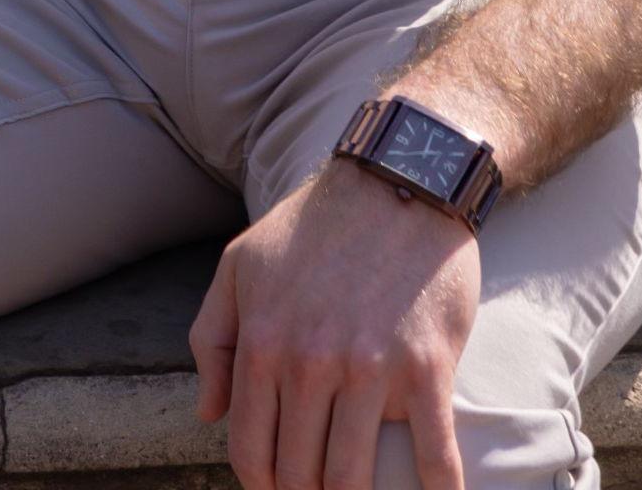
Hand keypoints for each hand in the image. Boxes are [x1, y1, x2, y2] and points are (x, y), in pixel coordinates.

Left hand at [189, 160, 480, 489]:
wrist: (397, 182)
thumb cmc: (315, 226)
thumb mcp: (240, 264)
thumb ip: (212, 337)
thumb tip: (207, 412)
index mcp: (262, 339)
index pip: (250, 448)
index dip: (260, 482)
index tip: (275, 487)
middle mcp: (310, 362)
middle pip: (301, 475)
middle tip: (316, 489)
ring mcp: (370, 369)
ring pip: (355, 479)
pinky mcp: (427, 370)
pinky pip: (433, 459)